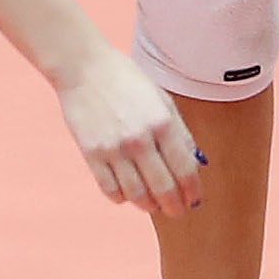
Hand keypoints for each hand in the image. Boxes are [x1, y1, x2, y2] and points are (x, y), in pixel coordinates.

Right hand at [53, 52, 205, 217]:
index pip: (185, 170)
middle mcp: (140, 139)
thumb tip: (194, 164)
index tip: (194, 199)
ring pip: (137, 195)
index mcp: (162, 123)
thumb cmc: (126, 80)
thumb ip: (180, 133)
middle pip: (163, 188)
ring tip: (153, 205)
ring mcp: (114, 149)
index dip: (192, 191)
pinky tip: (128, 194)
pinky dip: (122, 198)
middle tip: (177, 210)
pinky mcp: (91, 155)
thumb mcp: (162, 99)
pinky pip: (110, 190)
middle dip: (174, 206)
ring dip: (149, 206)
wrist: (84, 68)